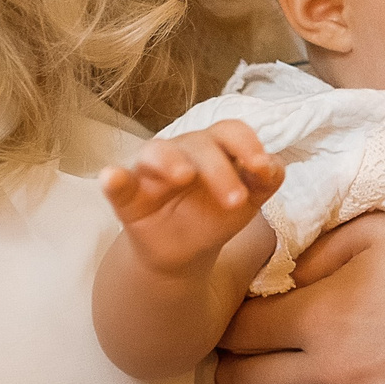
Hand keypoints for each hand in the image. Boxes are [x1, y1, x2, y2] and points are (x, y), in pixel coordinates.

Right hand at [100, 122, 280, 275]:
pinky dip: (114, 178)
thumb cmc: (215, 214)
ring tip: (183, 176)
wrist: (185, 252)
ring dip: (170, 160)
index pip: (231, 131)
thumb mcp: (249, 199)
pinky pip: (119, 180)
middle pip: (200, 144)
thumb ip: (266, 180)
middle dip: (220, 169)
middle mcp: (184, 150)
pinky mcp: (127, 194)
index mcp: (215, 147)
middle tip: (235, 200)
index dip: (247, 144)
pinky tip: (112, 177)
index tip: (260, 168)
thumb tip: (272, 166)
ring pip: (157, 151)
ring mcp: (152, 170)